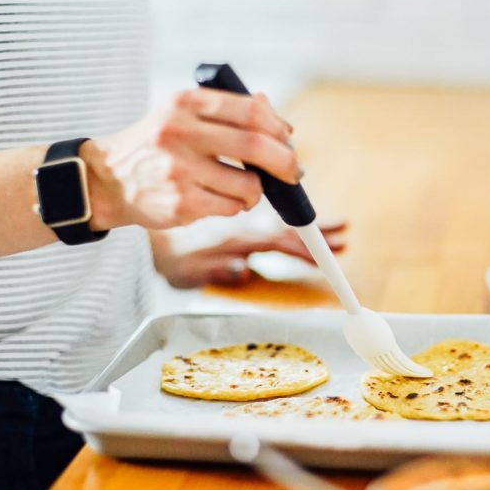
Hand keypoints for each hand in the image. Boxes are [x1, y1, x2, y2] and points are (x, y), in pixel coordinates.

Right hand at [80, 89, 299, 230]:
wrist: (107, 179)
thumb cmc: (156, 145)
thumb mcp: (182, 114)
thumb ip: (228, 113)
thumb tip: (281, 126)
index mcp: (185, 103)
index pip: (251, 111)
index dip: (278, 128)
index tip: (287, 140)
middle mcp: (180, 132)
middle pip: (256, 147)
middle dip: (285, 163)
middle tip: (293, 172)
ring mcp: (179, 170)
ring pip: (248, 185)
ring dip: (256, 192)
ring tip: (243, 190)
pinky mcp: (180, 203)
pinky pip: (230, 208)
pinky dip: (234, 206)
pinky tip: (216, 199)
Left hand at [153, 221, 347, 288]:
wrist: (146, 219)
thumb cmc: (165, 252)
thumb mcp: (186, 269)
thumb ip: (215, 270)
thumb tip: (243, 272)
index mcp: (236, 236)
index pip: (278, 242)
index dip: (305, 250)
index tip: (327, 259)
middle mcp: (242, 224)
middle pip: (288, 228)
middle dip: (318, 234)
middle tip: (343, 237)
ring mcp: (241, 221)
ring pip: (283, 221)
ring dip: (310, 225)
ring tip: (339, 228)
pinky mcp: (238, 217)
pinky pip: (273, 218)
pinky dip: (293, 220)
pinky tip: (304, 222)